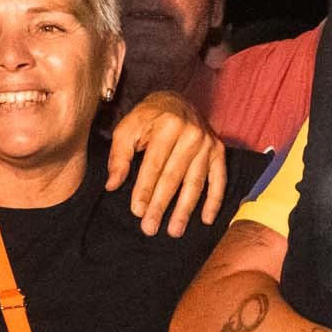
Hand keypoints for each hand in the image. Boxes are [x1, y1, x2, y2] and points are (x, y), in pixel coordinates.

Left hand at [106, 93, 228, 238]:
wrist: (176, 101)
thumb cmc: (148, 117)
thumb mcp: (127, 128)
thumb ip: (119, 156)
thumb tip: (113, 185)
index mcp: (167, 125)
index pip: (154, 164)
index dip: (145, 189)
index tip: (137, 211)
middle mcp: (191, 133)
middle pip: (174, 176)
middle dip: (161, 205)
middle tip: (150, 228)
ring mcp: (208, 143)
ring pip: (195, 182)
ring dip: (185, 209)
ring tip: (174, 230)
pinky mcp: (219, 150)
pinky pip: (219, 179)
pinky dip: (214, 200)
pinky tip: (206, 219)